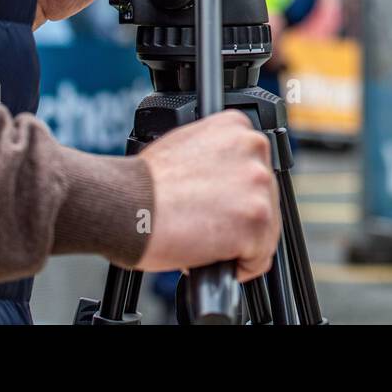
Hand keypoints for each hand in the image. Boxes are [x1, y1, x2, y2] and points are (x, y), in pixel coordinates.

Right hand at [135, 111, 279, 281]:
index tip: (217, 203)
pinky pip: (259, 257)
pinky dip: (238, 265)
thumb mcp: (186, 145)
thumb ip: (217, 154)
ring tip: (205, 238)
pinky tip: (212, 255)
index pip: (255, 168)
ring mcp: (258, 184)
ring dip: (239, 242)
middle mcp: (253, 148)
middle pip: (264, 198)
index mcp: (236, 127)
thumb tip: (226, 178)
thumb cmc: (144, 183)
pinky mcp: (256, 220)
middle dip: (238, 217)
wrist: (126, 204)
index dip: (236, 194)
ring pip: (265, 229)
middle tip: (206, 223)